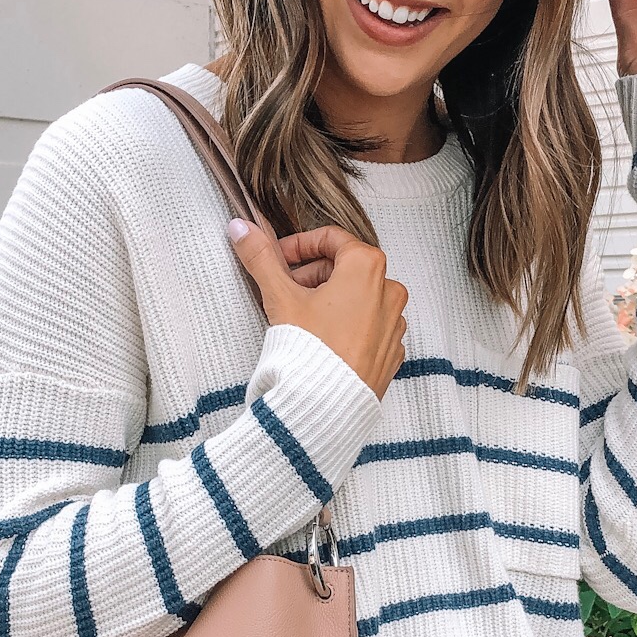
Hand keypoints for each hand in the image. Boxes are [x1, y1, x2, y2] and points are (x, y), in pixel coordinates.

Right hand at [227, 219, 408, 399]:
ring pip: (359, 297)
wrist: (327, 407)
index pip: (331, 239)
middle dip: (312, 274)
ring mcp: (395, 323)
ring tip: (302, 320)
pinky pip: (369, 325)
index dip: (299, 246)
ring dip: (330, 299)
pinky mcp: (392, 351)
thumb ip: (260, 258)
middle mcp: (390, 291)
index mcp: (367, 267)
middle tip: (285, 291)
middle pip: (346, 268)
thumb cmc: (310, 351)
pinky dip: (347, 324)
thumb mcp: (280, 297)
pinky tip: (323, 340)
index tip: (279, 259)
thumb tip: (241, 229)